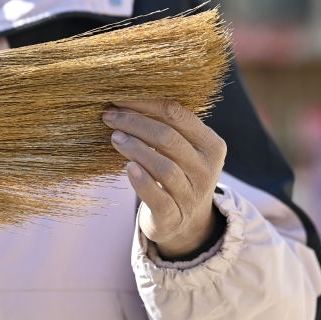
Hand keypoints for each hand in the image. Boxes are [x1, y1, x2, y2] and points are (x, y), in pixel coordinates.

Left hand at [102, 100, 225, 258]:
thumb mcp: (182, 149)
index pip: (177, 115)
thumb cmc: (178, 173)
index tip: (118, 97)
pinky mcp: (174, 218)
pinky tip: (128, 167)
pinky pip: (159, 198)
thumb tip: (125, 99)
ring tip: (114, 137)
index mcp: (211, 145)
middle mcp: (206, 170)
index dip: (145, 103)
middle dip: (135, 123)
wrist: (186, 222)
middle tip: (109, 117)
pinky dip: (142, 182)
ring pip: (164, 167)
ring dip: (135, 148)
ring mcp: (192, 196)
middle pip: (168, 138)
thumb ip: (165, 126)